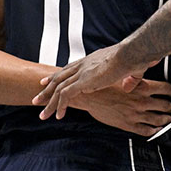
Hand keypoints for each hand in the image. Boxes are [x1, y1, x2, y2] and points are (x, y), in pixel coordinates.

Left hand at [33, 45, 147, 119]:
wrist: (131, 54)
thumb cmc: (134, 59)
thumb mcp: (132, 71)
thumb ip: (130, 79)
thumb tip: (131, 86)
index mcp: (91, 61)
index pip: (69, 68)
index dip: (58, 76)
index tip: (46, 81)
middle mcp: (83, 65)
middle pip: (59, 77)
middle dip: (46, 89)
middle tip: (37, 99)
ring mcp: (81, 73)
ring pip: (58, 88)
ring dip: (49, 102)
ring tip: (42, 115)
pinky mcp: (83, 82)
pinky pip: (65, 95)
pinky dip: (60, 106)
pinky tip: (59, 116)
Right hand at [78, 79, 170, 135]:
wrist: (88, 96)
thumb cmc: (105, 83)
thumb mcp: (124, 74)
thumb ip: (138, 75)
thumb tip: (148, 64)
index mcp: (143, 87)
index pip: (167, 89)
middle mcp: (142, 101)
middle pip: (167, 105)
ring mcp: (136, 114)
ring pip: (160, 120)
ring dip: (167, 119)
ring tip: (169, 118)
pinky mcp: (128, 125)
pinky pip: (147, 131)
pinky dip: (155, 130)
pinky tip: (156, 128)